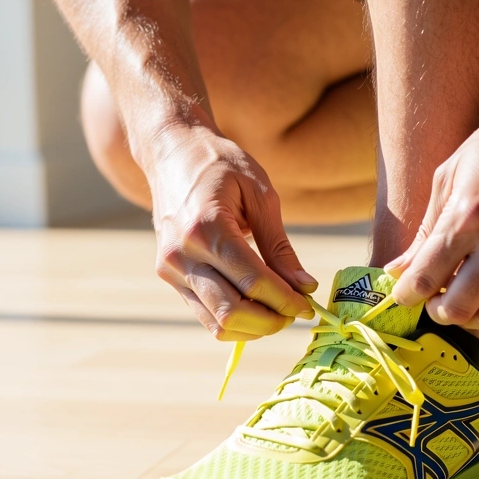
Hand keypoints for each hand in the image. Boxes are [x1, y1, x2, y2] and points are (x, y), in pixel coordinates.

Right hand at [150, 125, 316, 340]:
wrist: (172, 151)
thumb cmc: (221, 165)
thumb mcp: (260, 195)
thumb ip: (280, 246)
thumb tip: (305, 287)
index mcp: (207, 227)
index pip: (254, 281)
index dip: (287, 301)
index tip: (309, 306)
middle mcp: (182, 254)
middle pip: (232, 311)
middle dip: (272, 320)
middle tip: (296, 312)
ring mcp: (170, 269)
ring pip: (217, 323)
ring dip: (254, 327)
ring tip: (278, 311)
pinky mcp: (168, 276)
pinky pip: (204, 314)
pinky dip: (235, 320)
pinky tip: (256, 306)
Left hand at [386, 95, 478, 328]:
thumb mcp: (452, 174)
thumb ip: (427, 229)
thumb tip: (397, 270)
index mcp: (470, 214)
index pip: (425, 277)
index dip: (407, 294)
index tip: (404, 295)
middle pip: (458, 308)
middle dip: (437, 310)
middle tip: (434, 300)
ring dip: (471, 315)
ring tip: (464, 296)